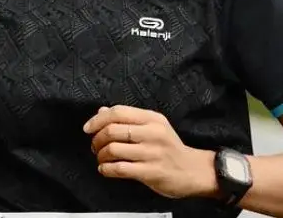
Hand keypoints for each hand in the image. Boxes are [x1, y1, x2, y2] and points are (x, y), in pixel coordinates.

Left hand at [83, 105, 215, 199]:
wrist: (194, 171)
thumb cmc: (169, 148)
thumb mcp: (153, 127)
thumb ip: (128, 119)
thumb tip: (101, 111)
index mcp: (152, 118)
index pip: (118, 112)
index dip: (97, 120)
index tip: (88, 128)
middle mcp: (153, 133)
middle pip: (112, 130)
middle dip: (97, 140)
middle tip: (95, 147)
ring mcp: (152, 152)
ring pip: (113, 149)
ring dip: (101, 156)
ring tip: (101, 159)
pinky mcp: (151, 172)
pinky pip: (120, 168)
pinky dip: (106, 169)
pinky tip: (105, 169)